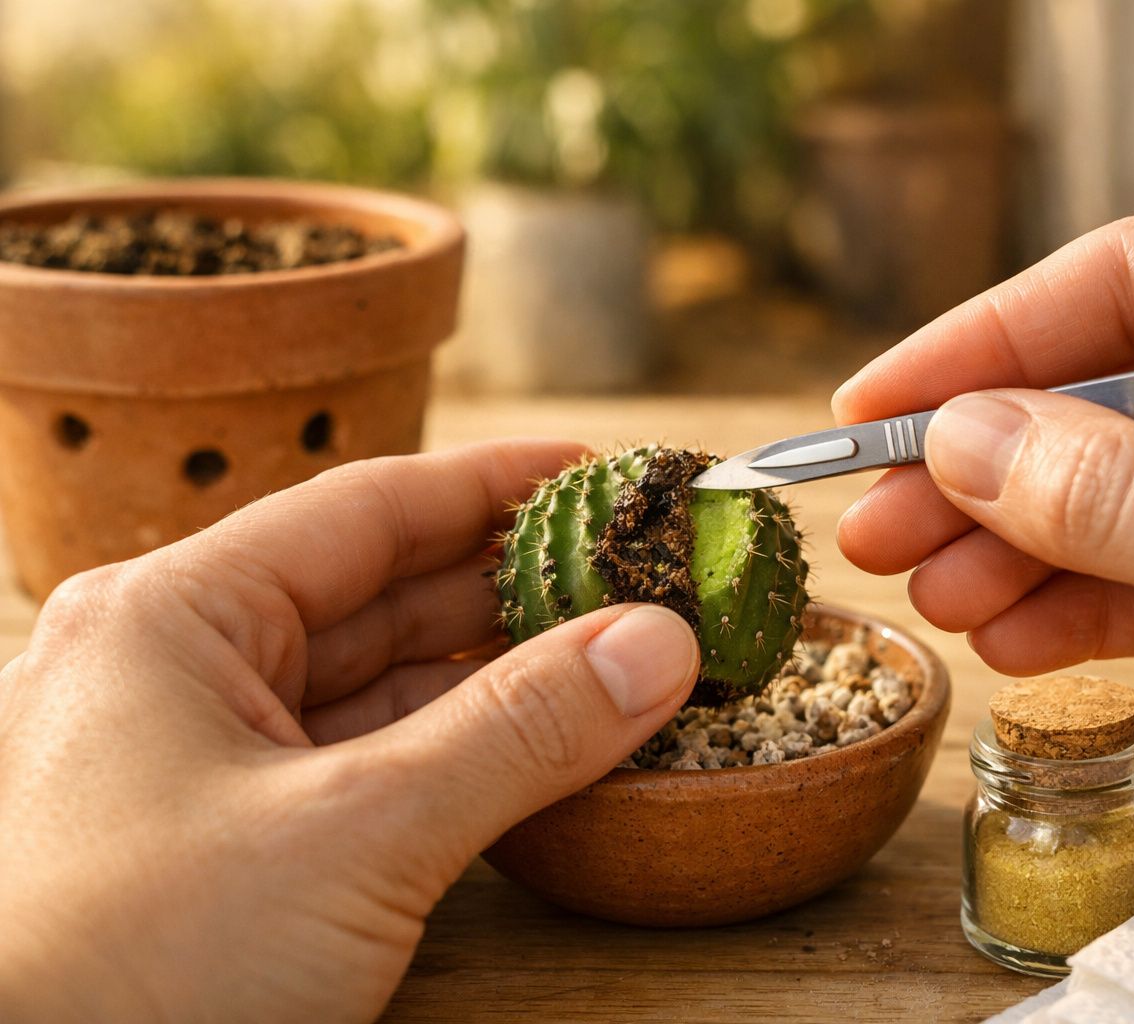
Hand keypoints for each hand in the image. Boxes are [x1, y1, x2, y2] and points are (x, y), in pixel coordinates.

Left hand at [0, 441, 699, 1022]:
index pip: (367, 508)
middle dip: (508, 586)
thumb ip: (520, 730)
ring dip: (489, 677)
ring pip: (371, 687)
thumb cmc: (134, 973)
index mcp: (172, 616)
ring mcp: (194, 761)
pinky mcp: (220, 844)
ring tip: (606, 656)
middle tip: (630, 577)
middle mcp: (175, 669)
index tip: (598, 475)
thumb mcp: (357, 832)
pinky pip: (357, 766)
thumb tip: (659, 644)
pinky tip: (532, 747)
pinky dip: (449, 754)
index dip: (494, 484)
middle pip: (375, 593)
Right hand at [834, 216, 1133, 965]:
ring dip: (1020, 542)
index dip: (993, 342)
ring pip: (1133, 488)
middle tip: (877, 517)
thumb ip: (1115, 492)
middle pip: (1124, 390)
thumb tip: (963, 436)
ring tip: (929, 595)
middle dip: (993, 464)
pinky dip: (1081, 602)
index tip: (881, 403)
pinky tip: (1010, 634)